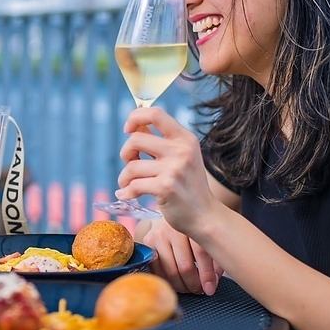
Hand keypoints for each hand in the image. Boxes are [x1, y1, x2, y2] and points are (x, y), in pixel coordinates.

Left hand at [117, 106, 216, 236]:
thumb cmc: (189, 185)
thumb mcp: (182, 156)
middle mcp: (181, 150)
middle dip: (126, 152)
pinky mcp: (166, 187)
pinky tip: (126, 195)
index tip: (127, 129)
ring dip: (124, 177)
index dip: (135, 117)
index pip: (155, 114)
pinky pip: (134, 185)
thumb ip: (161, 140)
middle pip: (135, 139)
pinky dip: (126, 191)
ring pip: (132, 165)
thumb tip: (135, 124)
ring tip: (128, 183)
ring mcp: (174, 169)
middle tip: (131, 164)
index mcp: (185, 138)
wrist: (204, 216)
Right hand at [138, 217, 222, 294]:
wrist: (175, 208)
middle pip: (185, 266)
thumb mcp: (207, 236)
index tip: (210, 289)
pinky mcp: (148, 242)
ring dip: (182, 286)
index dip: (207, 275)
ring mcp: (158, 235)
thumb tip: (213, 282)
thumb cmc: (195, 227)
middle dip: (194, 284)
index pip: (201, 254)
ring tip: (190, 289)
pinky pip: (157, 270)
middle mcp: (172, 229)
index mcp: (192, 224)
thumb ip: (214, 256)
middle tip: (200, 290)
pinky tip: (176, 283)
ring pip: (171, 271)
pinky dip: (167, 280)